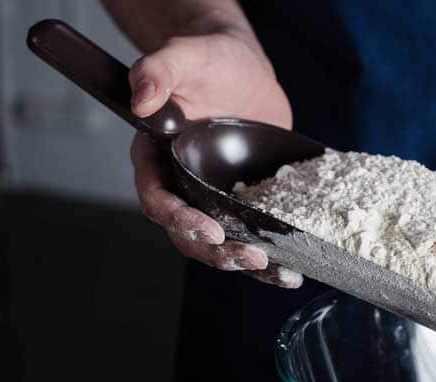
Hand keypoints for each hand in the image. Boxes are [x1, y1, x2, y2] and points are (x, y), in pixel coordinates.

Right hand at [128, 28, 302, 287]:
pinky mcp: (244, 202)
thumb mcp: (183, 55)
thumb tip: (142, 99)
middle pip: (187, 235)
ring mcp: (213, 198)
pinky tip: (293, 269)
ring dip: (246, 264)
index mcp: (155, 158)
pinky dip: (271, 257)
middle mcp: (180, 186)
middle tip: (249, 256)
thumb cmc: (206, 59)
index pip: (156, 199)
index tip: (207, 229)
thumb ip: (157, 72)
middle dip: (217, 252)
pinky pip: (252, 235)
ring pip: (220, 244)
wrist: (241, 67)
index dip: (178, 219)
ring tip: (279, 272)